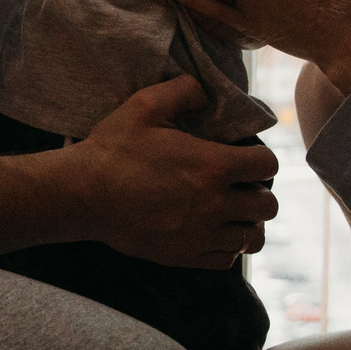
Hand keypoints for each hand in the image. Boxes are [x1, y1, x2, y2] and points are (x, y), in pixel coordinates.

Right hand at [70, 76, 277, 267]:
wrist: (83, 195)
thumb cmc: (113, 148)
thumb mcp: (145, 105)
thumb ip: (184, 90)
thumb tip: (206, 90)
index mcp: (212, 166)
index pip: (267, 165)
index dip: (261, 158)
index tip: (246, 157)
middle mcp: (214, 203)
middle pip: (267, 206)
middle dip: (258, 192)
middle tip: (240, 185)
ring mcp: (201, 234)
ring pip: (252, 239)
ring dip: (247, 223)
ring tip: (231, 212)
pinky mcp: (185, 255)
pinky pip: (227, 259)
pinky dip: (226, 247)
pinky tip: (211, 231)